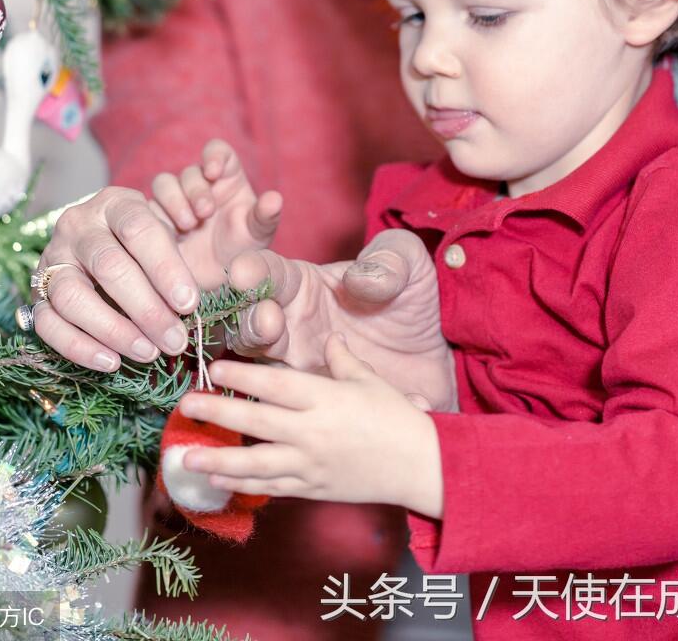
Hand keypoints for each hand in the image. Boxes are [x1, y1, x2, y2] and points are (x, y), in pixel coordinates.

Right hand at [34, 170, 280, 372]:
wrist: (108, 262)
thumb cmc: (170, 249)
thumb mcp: (204, 228)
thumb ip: (243, 218)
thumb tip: (274, 202)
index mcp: (118, 201)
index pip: (139, 227)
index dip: (164, 265)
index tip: (191, 301)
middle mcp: (79, 223)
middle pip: (108, 262)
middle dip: (145, 305)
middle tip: (177, 338)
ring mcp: (53, 259)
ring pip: (72, 294)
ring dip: (113, 328)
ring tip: (149, 353)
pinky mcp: (37, 294)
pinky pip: (48, 323)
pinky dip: (78, 345)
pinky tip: (112, 362)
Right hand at [150, 139, 281, 238]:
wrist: (217, 282)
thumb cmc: (242, 250)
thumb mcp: (257, 235)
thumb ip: (265, 216)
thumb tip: (275, 199)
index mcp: (226, 177)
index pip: (217, 151)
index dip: (213, 155)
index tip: (213, 171)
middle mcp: (199, 184)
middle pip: (190, 172)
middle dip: (195, 189)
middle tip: (205, 212)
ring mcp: (175, 201)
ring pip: (164, 184)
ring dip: (173, 200)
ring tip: (188, 224)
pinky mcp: (156, 219)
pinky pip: (148, 209)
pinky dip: (157, 218)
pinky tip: (169, 236)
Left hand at [179, 333, 443, 515]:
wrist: (421, 466)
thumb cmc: (398, 418)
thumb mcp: (371, 381)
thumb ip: (344, 361)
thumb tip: (330, 337)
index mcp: (326, 399)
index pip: (276, 384)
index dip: (242, 376)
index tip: (214, 369)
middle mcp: (313, 432)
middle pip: (257, 423)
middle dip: (217, 415)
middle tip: (186, 407)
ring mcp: (310, 465)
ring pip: (256, 464)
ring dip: (218, 461)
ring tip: (185, 458)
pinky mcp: (312, 490)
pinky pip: (271, 488)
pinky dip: (242, 485)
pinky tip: (218, 480)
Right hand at [225, 228, 455, 411]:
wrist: (434, 351)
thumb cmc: (410, 297)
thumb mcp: (407, 265)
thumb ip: (388, 263)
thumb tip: (359, 280)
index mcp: (305, 285)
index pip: (271, 273)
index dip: (253, 271)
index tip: (244, 273)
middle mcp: (292, 326)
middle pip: (252, 325)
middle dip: (250, 323)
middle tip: (269, 322)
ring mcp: (300, 369)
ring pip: (264, 376)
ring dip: (259, 377)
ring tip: (288, 370)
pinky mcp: (316, 405)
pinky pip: (305, 413)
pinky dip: (322, 415)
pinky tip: (357, 401)